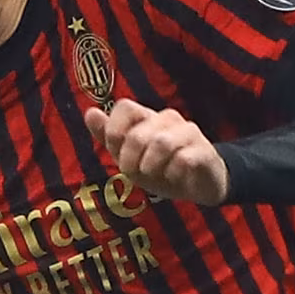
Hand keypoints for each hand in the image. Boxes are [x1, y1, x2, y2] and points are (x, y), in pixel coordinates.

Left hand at [84, 97, 228, 201]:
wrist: (199, 185)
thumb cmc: (161, 168)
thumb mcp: (129, 157)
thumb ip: (108, 135)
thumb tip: (90, 113)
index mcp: (146, 117)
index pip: (125, 107)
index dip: (115, 132)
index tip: (117, 154)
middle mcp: (167, 119)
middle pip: (138, 134)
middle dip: (130, 160)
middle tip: (135, 173)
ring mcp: (187, 132)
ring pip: (161, 143)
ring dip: (151, 166)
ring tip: (156, 174)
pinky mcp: (204, 150)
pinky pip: (183, 160)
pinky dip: (173, 174)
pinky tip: (175, 177)